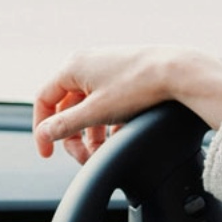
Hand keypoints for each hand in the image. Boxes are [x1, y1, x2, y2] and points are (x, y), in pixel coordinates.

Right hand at [33, 46, 221, 163]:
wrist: (180, 71)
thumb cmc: (138, 86)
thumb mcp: (96, 112)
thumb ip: (66, 125)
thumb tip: (44, 134)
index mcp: (73, 67)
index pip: (44, 100)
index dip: (42, 130)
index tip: (48, 154)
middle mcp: (86, 63)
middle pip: (67, 107)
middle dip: (74, 137)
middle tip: (84, 158)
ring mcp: (106, 69)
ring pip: (88, 108)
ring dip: (92, 134)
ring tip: (104, 152)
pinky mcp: (124, 76)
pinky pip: (106, 103)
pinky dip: (108, 123)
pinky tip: (120, 137)